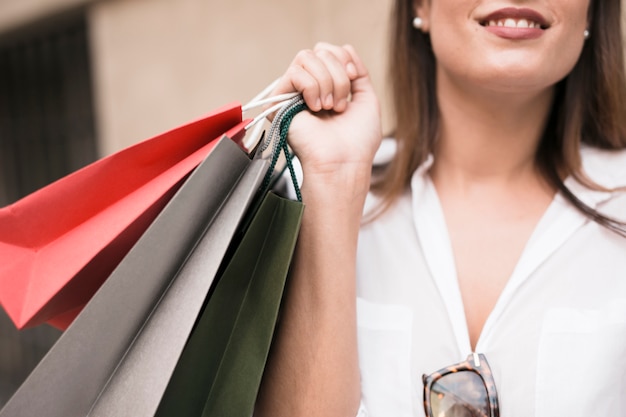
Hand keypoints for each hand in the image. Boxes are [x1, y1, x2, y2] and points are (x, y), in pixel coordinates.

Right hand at [272, 43, 381, 186]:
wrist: (344, 162)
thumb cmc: (357, 141)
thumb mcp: (366, 99)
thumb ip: (357, 72)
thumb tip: (346, 47)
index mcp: (327, 88)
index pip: (328, 51)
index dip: (343, 59)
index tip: (354, 80)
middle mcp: (308, 89)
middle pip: (319, 51)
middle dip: (338, 74)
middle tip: (340, 105)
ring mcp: (292, 95)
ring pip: (306, 58)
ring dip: (327, 81)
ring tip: (329, 107)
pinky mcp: (278, 102)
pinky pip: (295, 73)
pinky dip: (311, 87)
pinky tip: (315, 108)